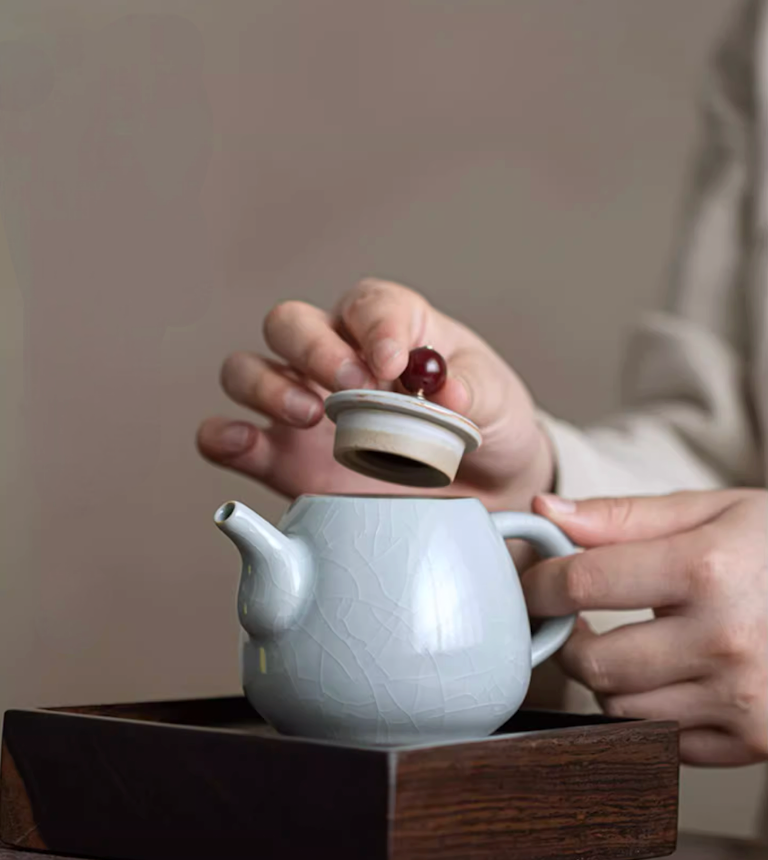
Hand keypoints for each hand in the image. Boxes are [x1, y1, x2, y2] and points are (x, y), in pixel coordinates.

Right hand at [197, 278, 553, 507]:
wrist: (480, 486)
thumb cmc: (485, 424)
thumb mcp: (496, 401)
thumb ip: (473, 389)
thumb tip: (447, 391)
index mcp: (390, 324)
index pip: (368, 305)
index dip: (376, 327)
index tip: (395, 362)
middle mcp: (334, 356)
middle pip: (289, 323)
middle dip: (313, 349)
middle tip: (350, 386)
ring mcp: (302, 405)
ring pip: (246, 370)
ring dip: (267, 387)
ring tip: (310, 417)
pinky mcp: (284, 458)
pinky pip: (230, 437)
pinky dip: (226, 436)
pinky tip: (246, 443)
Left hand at [521, 489, 767, 765]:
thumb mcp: (714, 511)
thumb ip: (622, 516)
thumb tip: (545, 511)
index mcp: (707, 570)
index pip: (583, 584)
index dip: (539, 583)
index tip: (531, 582)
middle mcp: (724, 641)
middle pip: (593, 662)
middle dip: (567, 639)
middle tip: (572, 618)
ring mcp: (742, 700)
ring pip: (620, 708)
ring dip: (607, 677)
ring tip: (629, 642)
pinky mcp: (754, 742)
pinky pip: (664, 741)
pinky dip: (650, 711)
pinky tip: (669, 675)